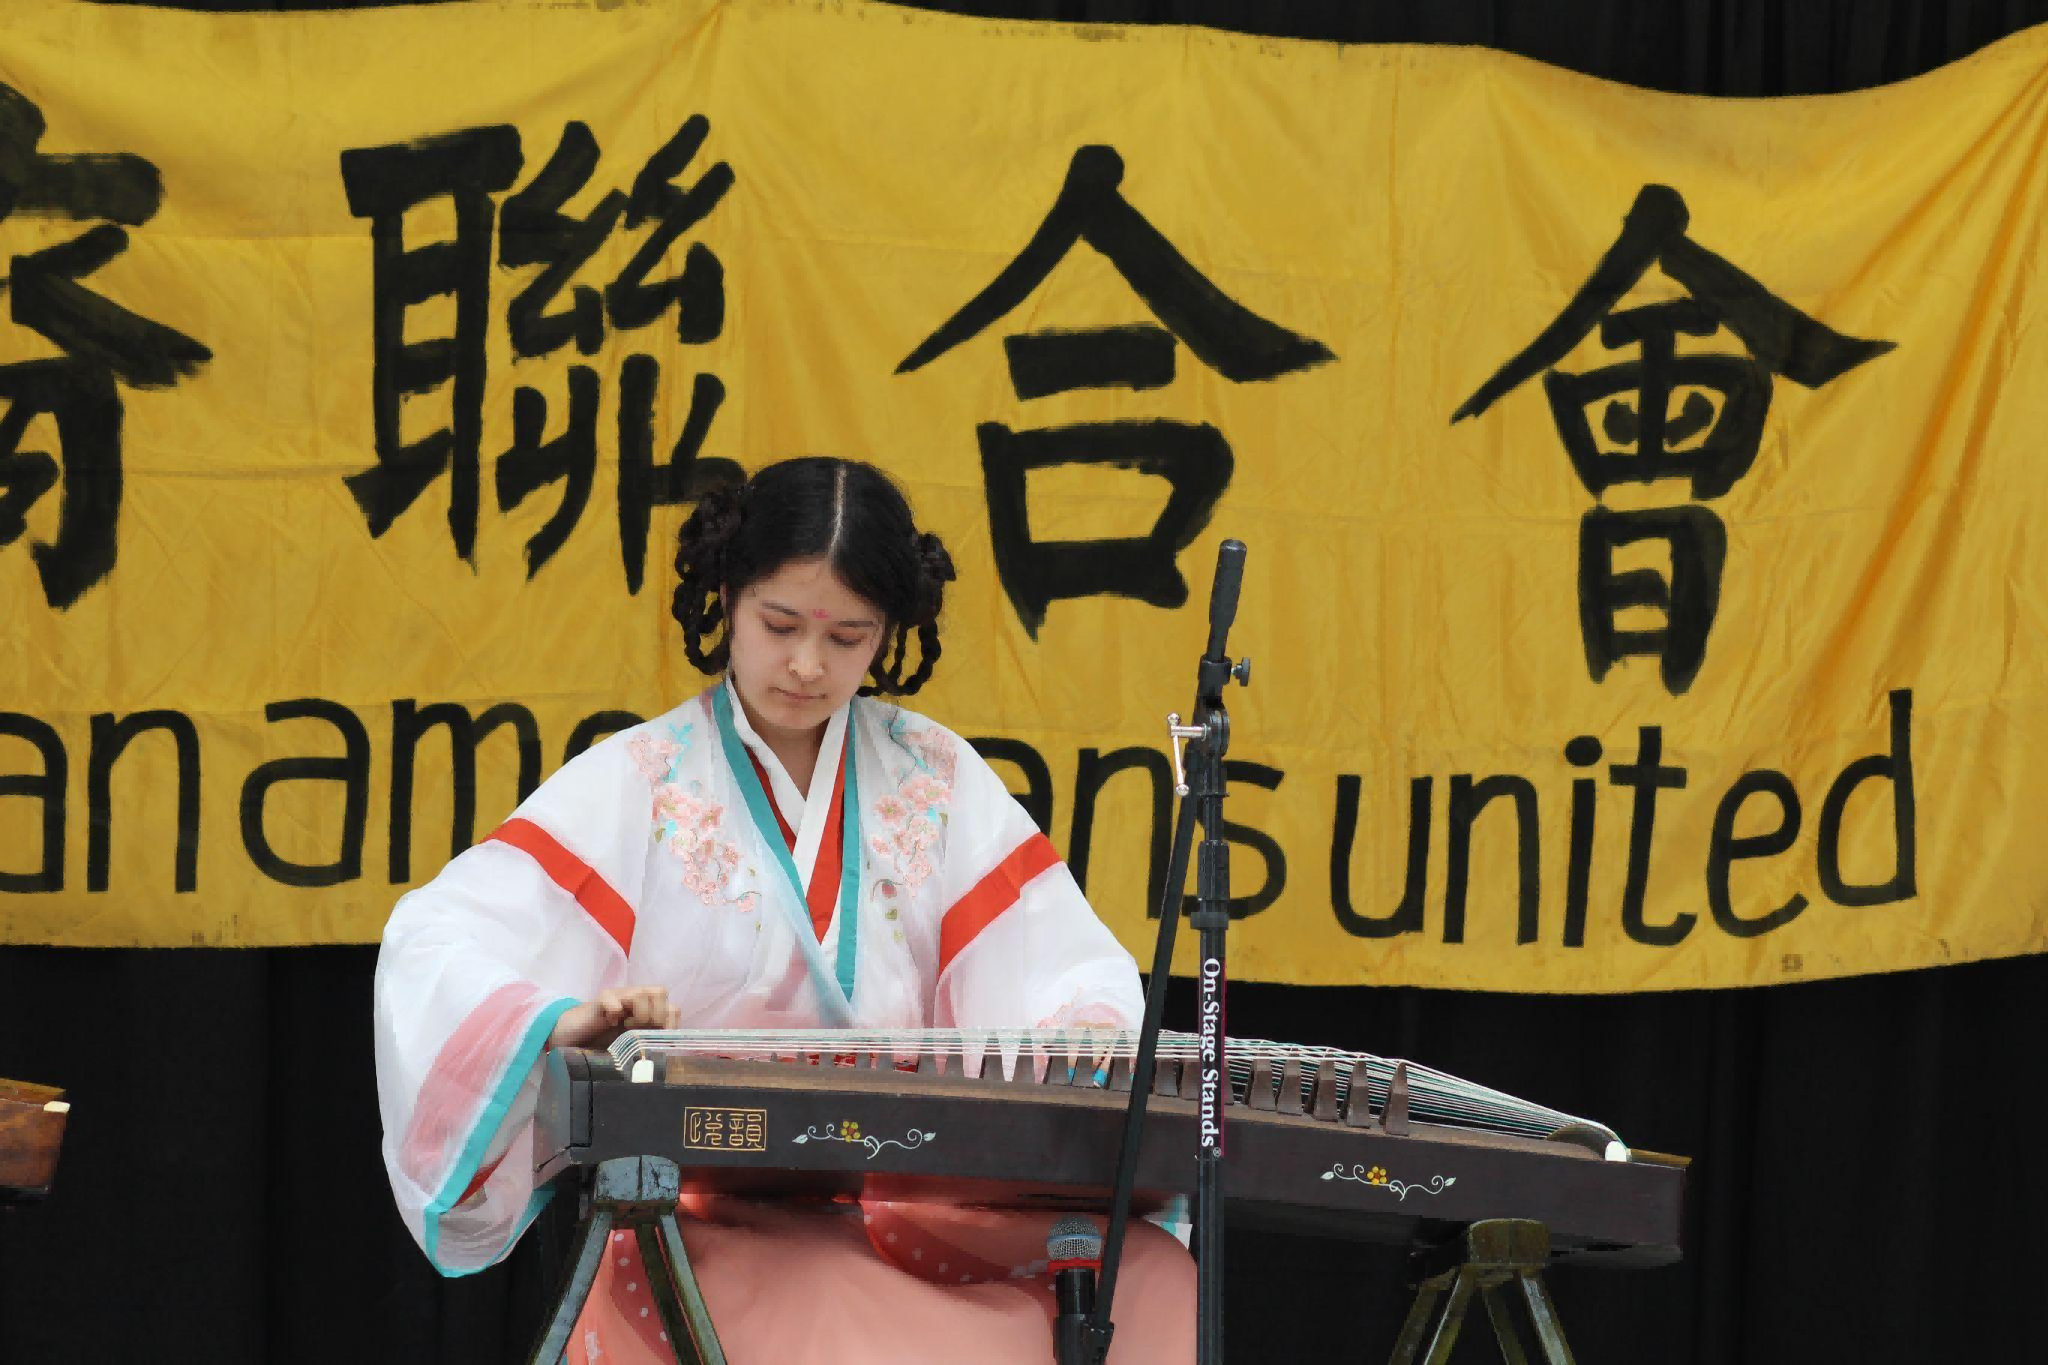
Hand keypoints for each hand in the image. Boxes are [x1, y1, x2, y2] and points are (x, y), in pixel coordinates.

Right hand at [547, 985, 681, 1049]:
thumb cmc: (604, 1044)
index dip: (670, 1024)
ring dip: (638, 1014)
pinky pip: (613, 999)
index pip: (672, 1008)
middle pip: (661, 993)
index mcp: (647, 1011)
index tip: (658, 1041)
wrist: (573, 1037)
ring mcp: (619, 997)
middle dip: (656, 1016)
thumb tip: (668, 1059)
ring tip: (625, 1028)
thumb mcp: (632, 1048)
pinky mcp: (600, 1000)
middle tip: (641, 1032)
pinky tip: (609, 1023)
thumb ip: (648, 1046)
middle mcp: (636, 1000)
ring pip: (642, 993)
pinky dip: (614, 1011)